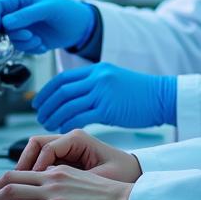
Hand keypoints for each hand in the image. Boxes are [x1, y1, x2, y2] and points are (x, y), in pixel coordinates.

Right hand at [0, 0, 93, 53]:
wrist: (81, 28)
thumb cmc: (67, 11)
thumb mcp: (49, 9)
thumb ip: (27, 15)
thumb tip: (6, 22)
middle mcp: (18, 12)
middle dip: (11, 33)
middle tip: (27, 35)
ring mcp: (22, 26)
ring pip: (9, 38)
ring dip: (23, 42)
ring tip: (38, 39)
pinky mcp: (27, 39)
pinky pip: (20, 47)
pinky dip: (30, 48)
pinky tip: (42, 44)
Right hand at [15, 130, 142, 182]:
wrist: (134, 177)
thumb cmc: (122, 174)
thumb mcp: (100, 177)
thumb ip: (74, 180)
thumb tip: (49, 186)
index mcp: (78, 139)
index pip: (46, 147)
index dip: (35, 165)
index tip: (32, 182)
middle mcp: (69, 140)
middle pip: (35, 145)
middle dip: (23, 163)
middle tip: (14, 183)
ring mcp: (66, 148)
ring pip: (36, 153)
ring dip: (26, 168)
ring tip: (19, 186)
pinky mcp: (66, 159)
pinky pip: (43, 162)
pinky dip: (34, 172)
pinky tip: (32, 187)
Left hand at [32, 63, 176, 131]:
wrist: (162, 97)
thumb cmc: (140, 93)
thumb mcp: (114, 79)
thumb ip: (95, 84)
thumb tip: (74, 96)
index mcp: (97, 70)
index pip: (63, 78)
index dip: (47, 91)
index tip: (38, 102)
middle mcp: (97, 78)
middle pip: (62, 91)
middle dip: (47, 105)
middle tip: (39, 116)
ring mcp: (102, 92)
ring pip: (68, 104)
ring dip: (54, 116)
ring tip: (48, 125)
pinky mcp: (108, 109)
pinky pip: (80, 117)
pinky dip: (67, 123)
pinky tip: (63, 129)